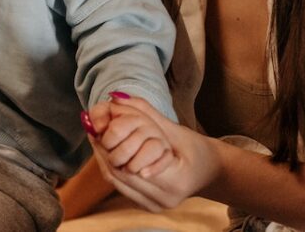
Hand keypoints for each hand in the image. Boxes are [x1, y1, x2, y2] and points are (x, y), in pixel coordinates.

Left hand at [86, 95, 220, 212]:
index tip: (96, 125)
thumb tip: (116, 97)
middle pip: (119, 175)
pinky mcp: (149, 206)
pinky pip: (122, 186)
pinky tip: (108, 151)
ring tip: (98, 138)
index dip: (108, 145)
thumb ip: (146, 112)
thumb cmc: (197, 149)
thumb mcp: (174, 129)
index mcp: (174, 182)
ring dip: (104, 159)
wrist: (211, 173)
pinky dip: (112, 168)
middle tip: (93, 129)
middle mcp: (163, 200)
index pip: (128, 165)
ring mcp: (155, 206)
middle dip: (103, 150)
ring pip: (117, 182)